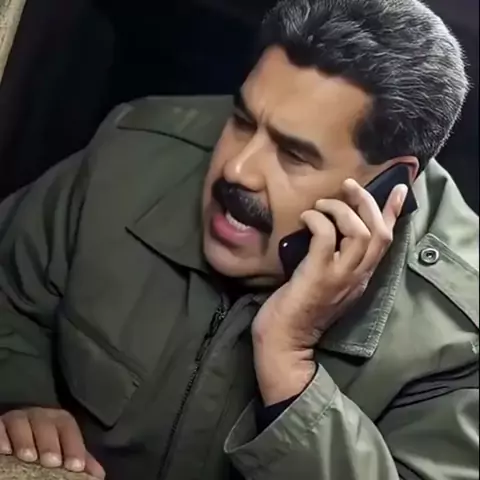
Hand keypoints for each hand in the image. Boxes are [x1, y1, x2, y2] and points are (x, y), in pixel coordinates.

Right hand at [0, 408, 104, 478]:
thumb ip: (79, 460)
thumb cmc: (46, 447)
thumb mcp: (63, 451)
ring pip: (21, 421)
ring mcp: (17, 419)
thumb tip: (97, 475)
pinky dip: (2, 438)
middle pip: (45, 424)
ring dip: (25, 439)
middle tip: (52, 462)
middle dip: (50, 443)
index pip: (68, 428)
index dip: (73, 446)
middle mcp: (38, 416)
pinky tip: (5, 451)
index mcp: (58, 420)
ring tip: (28, 457)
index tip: (76, 467)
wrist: (21, 438)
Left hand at [252, 178, 407, 404]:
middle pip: (378, 233)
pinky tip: (306, 217)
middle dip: (367, 203)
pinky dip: (318, 220)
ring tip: (322, 204)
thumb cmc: (298, 310)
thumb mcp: (325, 283)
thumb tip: (327, 229)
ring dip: (341, 210)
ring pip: (360, 234)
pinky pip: (326, 238)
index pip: (386, 242)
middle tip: (348, 186)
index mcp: (360, 278)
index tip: (397, 188)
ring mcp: (339, 278)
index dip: (392, 213)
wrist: (284, 342)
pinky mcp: (318, 276)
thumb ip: (334, 261)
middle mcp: (357, 277)